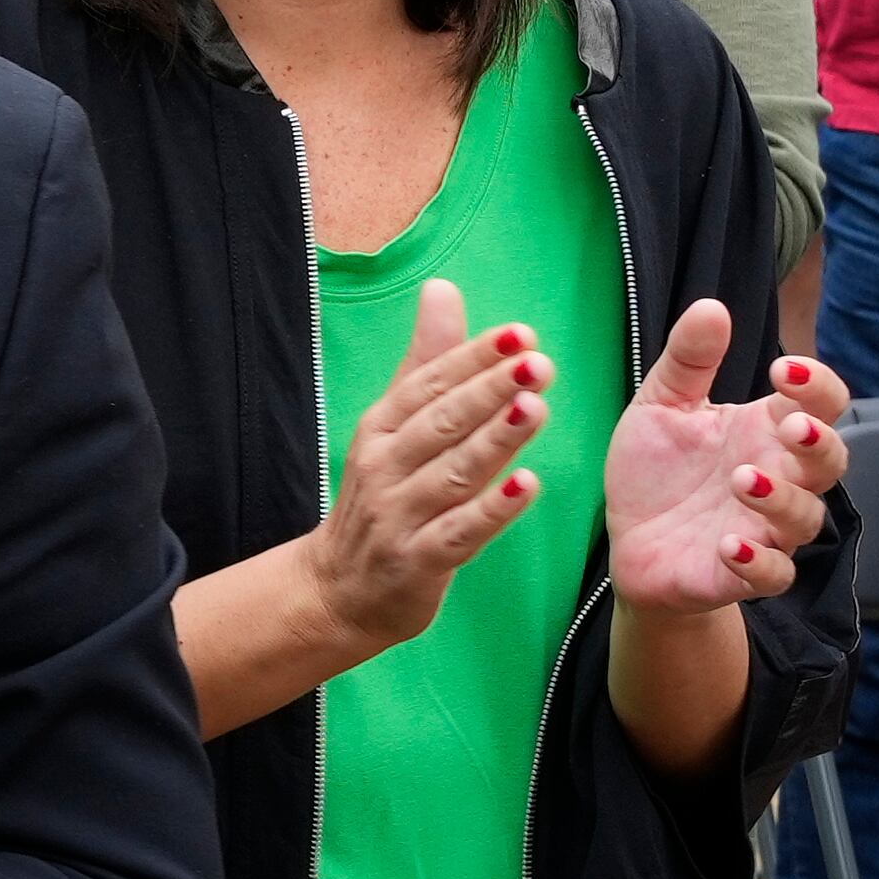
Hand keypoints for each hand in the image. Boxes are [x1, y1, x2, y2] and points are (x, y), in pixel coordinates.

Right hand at [308, 277, 558, 652]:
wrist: (341, 589)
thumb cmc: (383, 497)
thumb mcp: (394, 426)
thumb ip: (426, 362)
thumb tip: (443, 288)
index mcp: (381, 428)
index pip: (428, 384)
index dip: (472, 358)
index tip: (519, 333)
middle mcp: (384, 466)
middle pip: (439, 423)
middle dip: (488, 390)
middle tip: (537, 362)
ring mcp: (398, 516)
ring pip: (452, 473)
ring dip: (493, 441)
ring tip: (535, 409)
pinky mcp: (417, 561)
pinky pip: (459, 532)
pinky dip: (491, 509)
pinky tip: (526, 486)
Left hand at [604, 302, 849, 612]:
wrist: (631, 542)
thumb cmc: (658, 471)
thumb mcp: (661, 407)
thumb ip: (688, 361)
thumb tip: (710, 306)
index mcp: (765, 431)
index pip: (818, 403)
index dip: (816, 385)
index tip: (783, 368)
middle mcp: (779, 478)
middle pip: (830, 460)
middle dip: (819, 443)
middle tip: (789, 426)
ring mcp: (766, 528)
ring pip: (806, 516)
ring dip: (780, 499)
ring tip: (742, 479)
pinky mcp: (744, 573)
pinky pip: (772, 575)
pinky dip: (758, 562)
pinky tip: (730, 545)